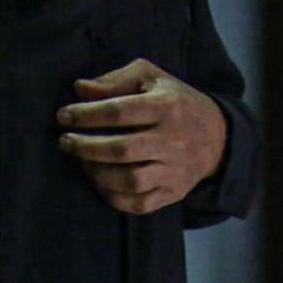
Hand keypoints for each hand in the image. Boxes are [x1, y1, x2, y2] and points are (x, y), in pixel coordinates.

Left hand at [56, 58, 228, 215]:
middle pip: (121, 149)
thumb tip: (80, 89)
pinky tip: (101, 182)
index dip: (86, 115)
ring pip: (130, 180)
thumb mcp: (153, 78)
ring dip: (97, 173)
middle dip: (85, 146)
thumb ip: (116, 79)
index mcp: (167, 106)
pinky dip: (113, 197)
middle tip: (65, 141)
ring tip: (82, 161)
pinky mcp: (173, 193)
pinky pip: (139, 204)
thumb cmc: (176, 102)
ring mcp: (174, 170)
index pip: (119, 112)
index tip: (64, 115)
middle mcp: (173, 140)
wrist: (219, 137)